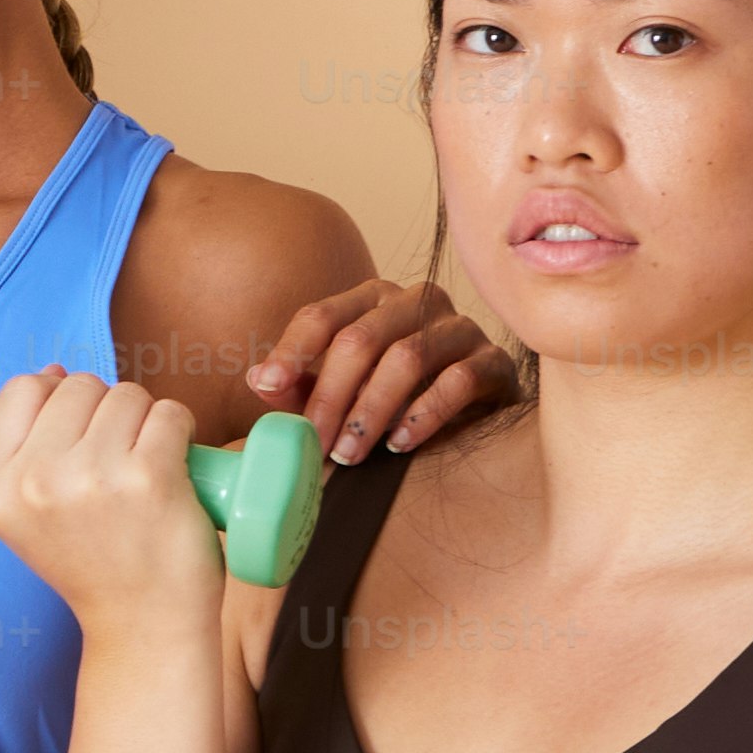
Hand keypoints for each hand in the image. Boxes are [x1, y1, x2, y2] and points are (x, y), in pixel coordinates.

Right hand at [0, 363, 226, 631]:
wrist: (143, 625)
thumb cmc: (93, 562)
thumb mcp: (25, 515)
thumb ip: (24, 448)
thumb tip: (55, 372)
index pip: (21, 390)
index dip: (54, 396)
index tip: (76, 432)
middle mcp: (35, 481)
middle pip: (78, 385)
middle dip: (105, 409)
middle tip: (116, 461)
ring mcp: (92, 477)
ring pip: (126, 394)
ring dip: (144, 418)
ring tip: (143, 466)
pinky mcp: (149, 477)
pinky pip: (169, 412)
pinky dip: (180, 429)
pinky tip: (175, 464)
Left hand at [253, 276, 515, 466]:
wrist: (478, 412)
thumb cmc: (399, 397)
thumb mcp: (343, 391)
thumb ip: (302, 385)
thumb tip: (259, 380)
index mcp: (372, 300)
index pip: (322, 316)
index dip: (292, 351)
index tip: (269, 387)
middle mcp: (416, 301)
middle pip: (360, 339)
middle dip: (331, 396)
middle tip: (315, 444)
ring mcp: (458, 327)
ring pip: (406, 358)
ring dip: (371, 411)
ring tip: (350, 453)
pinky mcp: (493, 360)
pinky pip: (457, 380)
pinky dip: (424, 415)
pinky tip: (400, 444)